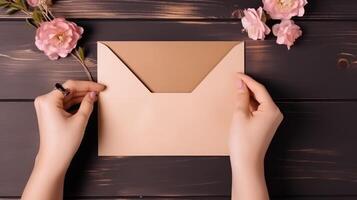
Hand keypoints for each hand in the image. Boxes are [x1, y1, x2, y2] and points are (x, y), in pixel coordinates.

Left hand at [22, 80, 104, 199]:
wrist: (54, 159)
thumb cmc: (62, 143)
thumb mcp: (80, 120)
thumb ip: (88, 104)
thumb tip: (92, 94)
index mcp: (48, 101)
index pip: (71, 85)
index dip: (88, 85)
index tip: (99, 87)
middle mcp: (44, 101)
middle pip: (68, 89)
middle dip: (85, 90)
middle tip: (99, 91)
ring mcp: (46, 107)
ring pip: (67, 96)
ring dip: (81, 96)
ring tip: (95, 97)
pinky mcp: (49, 112)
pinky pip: (64, 103)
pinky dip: (75, 102)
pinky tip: (86, 102)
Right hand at [229, 73, 282, 199]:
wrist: (247, 163)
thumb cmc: (244, 143)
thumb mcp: (239, 115)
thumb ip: (241, 97)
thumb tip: (241, 85)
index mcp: (271, 110)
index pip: (259, 89)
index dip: (247, 80)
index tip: (237, 75)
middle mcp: (274, 114)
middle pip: (260, 95)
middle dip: (247, 87)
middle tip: (235, 80)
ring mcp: (271, 120)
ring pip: (259, 102)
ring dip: (247, 96)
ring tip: (236, 89)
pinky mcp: (266, 125)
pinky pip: (258, 110)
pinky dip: (249, 105)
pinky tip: (240, 103)